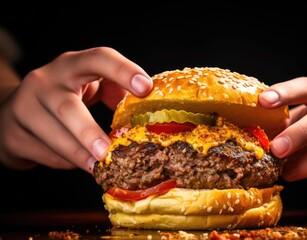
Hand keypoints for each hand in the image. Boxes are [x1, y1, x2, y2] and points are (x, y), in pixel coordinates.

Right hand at [0, 47, 152, 172]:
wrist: (17, 112)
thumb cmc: (63, 97)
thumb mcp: (88, 87)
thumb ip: (115, 93)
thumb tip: (147, 109)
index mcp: (71, 65)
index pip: (98, 58)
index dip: (123, 70)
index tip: (145, 88)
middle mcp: (44, 81)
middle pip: (67, 107)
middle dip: (89, 131)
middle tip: (108, 151)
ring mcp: (24, 107)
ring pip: (54, 135)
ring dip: (80, 155)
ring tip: (100, 168)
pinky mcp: (13, 134)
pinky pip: (44, 153)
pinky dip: (66, 162)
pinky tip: (79, 163)